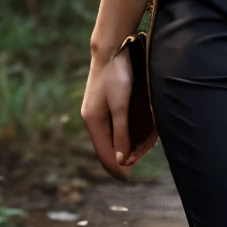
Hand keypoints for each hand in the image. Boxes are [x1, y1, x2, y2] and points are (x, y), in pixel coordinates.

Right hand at [81, 0, 154, 177]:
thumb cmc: (117, 75)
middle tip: (134, 169)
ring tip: (135, 155)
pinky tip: (130, 136)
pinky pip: (110, 127)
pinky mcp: (101, 105)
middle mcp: (91, 119)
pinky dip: (119, 135)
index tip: (129, 179)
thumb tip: (120, 160)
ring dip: (120, 148)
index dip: (117, 169)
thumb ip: (121, 132)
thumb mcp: (121, 106)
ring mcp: (95, 111)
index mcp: (93, 121)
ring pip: (108, 138)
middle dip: (119, 159)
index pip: (104, 154)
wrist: (111, 48)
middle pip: (105, 148)